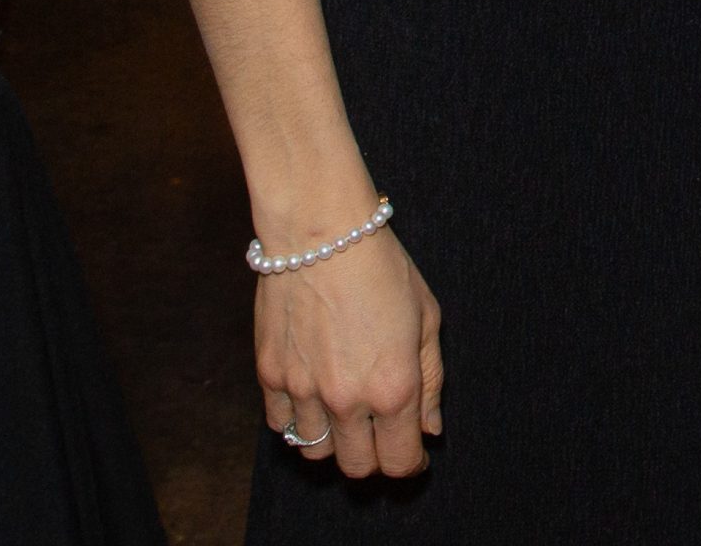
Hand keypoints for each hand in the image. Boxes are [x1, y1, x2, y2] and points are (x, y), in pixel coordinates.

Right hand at [255, 230, 442, 480]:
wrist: (322, 233)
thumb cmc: (383, 268)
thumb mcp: (428, 317)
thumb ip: (431, 380)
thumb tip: (431, 429)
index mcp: (393, 387)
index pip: (400, 461)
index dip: (411, 462)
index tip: (413, 453)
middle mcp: (347, 399)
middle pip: (358, 467)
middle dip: (374, 456)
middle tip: (380, 432)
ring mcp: (304, 392)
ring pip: (316, 452)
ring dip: (334, 440)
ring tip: (345, 411)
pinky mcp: (270, 376)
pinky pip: (280, 425)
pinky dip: (297, 420)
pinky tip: (312, 395)